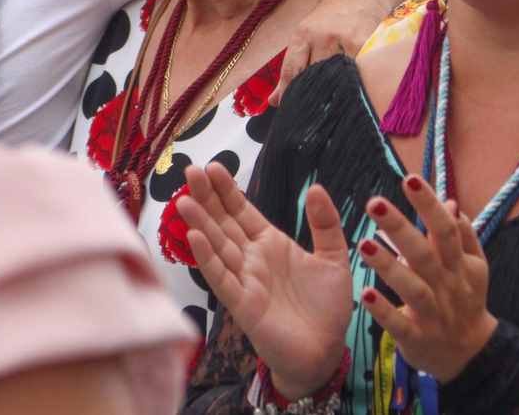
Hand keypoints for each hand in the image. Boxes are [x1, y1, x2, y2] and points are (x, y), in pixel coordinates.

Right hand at [178, 163, 353, 398]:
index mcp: (271, 244)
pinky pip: (222, 279)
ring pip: (218, 247)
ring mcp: (245, 281)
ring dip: (200, 224)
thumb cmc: (326, 308)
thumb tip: (315, 187)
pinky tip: (194, 238)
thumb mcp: (334, 258)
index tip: (213, 167)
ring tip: (184, 199)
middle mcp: (252, 259)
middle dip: (207, 198)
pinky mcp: (243, 305)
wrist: (324, 351)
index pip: (243, 212)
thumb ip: (325, 224)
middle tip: (190, 170)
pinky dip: (208, 259)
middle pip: (224, 223)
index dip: (227, 191)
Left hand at [273, 0, 420, 104]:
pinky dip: (354, 84)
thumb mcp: (307, 35)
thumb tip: (274, 101)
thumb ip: (291, 67)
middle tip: (311, 114)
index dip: (289, 95)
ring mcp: (348, 41)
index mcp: (304, 34)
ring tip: (332, 107)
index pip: (292, 72)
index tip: (290, 110)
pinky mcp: (369, 45)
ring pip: (337, 79)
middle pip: (314, 79)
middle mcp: (324, 37)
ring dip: (333, 94)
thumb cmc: (331, 18)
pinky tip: (352, 92)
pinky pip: (358, 72)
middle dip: (311, 97)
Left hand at [357, 174, 497, 381]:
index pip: (446, 229)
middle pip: (425, 253)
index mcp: (461, 265)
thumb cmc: (466, 300)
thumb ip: (464, 235)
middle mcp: (447, 285)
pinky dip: (384, 311)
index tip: (410, 180)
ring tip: (363, 244)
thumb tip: (451, 203)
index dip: (429, 204)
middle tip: (374, 203)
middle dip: (400, 227)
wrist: (469, 354)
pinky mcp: (417, 338)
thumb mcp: (474, 267)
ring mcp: (433, 313)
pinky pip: (399, 325)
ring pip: (412, 287)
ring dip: (389, 266)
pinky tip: (365, 295)